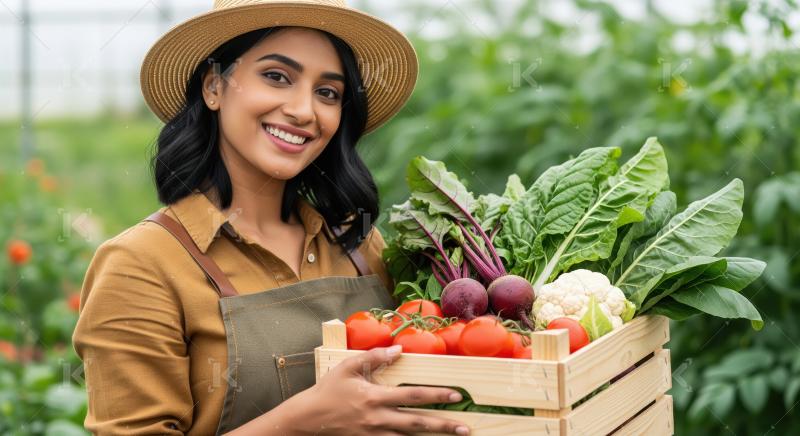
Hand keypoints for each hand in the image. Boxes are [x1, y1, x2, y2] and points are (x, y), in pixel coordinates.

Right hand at [283, 345, 469, 434]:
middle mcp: (378, 418)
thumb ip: (375, 357)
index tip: (456, 394)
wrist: (309, 419)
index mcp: (374, 397)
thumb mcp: (349, 367)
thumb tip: (399, 349)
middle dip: (443, 425)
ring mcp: (375, 433)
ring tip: (453, 435)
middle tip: (465, 427)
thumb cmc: (329, 390)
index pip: (412, 396)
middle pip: (417, 423)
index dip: (435, 395)